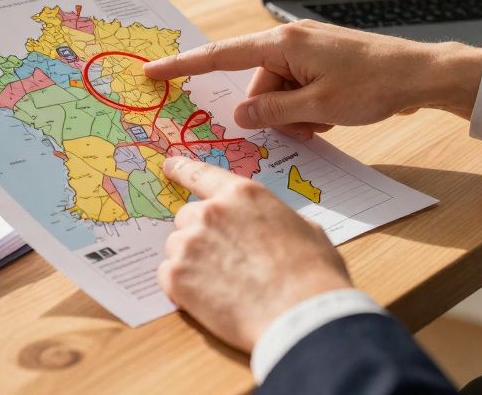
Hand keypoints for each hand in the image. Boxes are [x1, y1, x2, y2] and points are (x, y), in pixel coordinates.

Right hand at [144, 21, 481, 139]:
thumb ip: (272, 113)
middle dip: (272, 111)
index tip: (153, 71)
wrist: (423, 74)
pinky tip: (332, 113)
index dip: (184, 66)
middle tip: (307, 123)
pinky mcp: (323, 60)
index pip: (220, 56)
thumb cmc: (374, 85)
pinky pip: (298, 88)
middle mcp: (290, 40)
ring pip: (278, 91)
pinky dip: (308, 106)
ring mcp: (308, 49)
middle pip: (256, 84)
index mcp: (282, 44)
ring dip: (294, 112)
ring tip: (326, 119)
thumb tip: (239, 117)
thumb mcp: (317, 108)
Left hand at [158, 155, 351, 350]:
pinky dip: (183, 286)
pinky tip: (210, 298)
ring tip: (222, 283)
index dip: (183, 169)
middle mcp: (210, 212)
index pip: (202, 174)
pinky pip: (169, 274)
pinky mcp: (176, 276)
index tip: (169, 165)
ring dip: (191, 260)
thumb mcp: (305, 230)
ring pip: (177, 246)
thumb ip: (274, 219)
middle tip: (225, 259)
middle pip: (188, 216)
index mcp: (242, 195)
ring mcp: (190, 243)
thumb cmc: (312, 276)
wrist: (299, 316)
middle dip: (201, 234)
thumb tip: (271, 227)